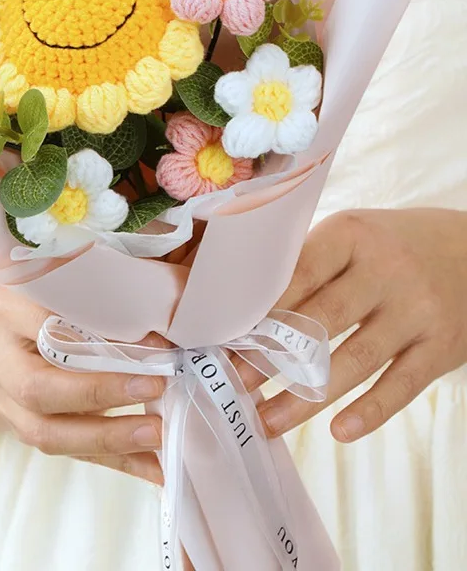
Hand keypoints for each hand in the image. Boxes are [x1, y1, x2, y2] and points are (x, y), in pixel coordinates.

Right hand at [0, 287, 166, 483]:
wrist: (12, 323)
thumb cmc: (51, 295)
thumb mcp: (67, 283)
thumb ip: (101, 303)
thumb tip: (158, 338)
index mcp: (3, 310)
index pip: (45, 324)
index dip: (96, 338)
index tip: (152, 344)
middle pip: (37, 389)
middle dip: (99, 394)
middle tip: (153, 387)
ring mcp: (5, 399)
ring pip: (46, 433)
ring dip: (107, 437)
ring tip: (156, 434)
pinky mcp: (25, 427)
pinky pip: (72, 451)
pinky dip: (117, 460)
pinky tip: (153, 467)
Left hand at [242, 208, 466, 441]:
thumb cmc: (389, 245)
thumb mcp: (351, 235)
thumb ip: (305, 264)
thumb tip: (242, 309)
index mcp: (351, 235)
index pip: (297, 275)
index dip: (260, 311)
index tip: (224, 339)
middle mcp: (385, 270)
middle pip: (320, 321)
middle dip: (271, 357)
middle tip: (234, 385)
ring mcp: (416, 310)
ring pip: (355, 360)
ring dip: (306, 397)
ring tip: (268, 420)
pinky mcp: (442, 346)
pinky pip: (402, 385)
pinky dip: (369, 411)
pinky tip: (337, 432)